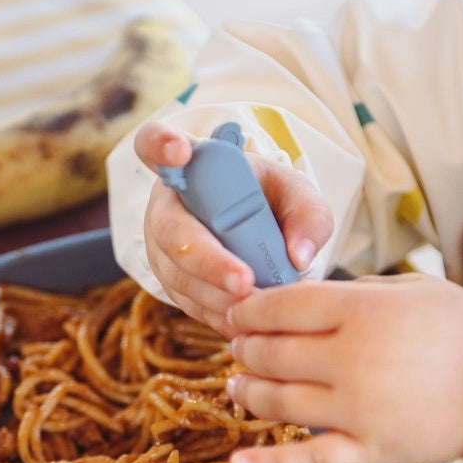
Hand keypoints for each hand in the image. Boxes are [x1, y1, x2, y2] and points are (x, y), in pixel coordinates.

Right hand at [135, 120, 333, 337]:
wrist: (258, 233)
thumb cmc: (270, 202)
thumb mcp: (296, 196)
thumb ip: (308, 215)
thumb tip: (298, 257)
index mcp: (191, 165)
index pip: (154, 142)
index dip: (160, 145)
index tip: (181, 152)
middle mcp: (166, 205)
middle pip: (169, 229)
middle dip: (207, 259)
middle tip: (244, 282)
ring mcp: (162, 248)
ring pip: (178, 275)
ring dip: (217, 295)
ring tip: (258, 308)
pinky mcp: (171, 283)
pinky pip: (189, 302)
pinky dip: (219, 314)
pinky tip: (248, 320)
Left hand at [224, 274, 462, 462]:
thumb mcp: (415, 289)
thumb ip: (358, 291)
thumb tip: (309, 298)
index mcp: (361, 312)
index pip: (282, 306)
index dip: (250, 309)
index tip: (238, 312)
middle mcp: (351, 360)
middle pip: (272, 353)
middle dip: (246, 348)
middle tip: (239, 346)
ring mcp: (358, 410)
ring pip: (279, 402)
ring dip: (248, 392)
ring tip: (237, 385)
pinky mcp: (370, 452)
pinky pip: (310, 461)